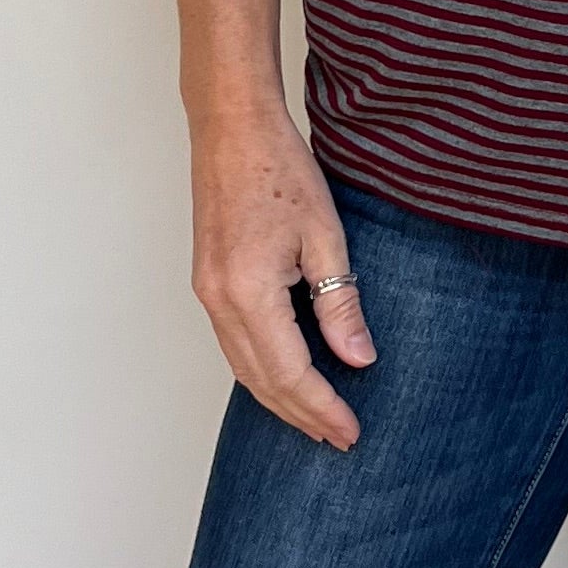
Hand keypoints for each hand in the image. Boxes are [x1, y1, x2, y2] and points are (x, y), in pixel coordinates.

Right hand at [189, 107, 376, 450]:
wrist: (231, 129)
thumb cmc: (278, 169)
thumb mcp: (325, 235)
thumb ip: (340, 301)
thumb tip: (359, 358)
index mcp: (248, 292)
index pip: (289, 372)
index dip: (322, 407)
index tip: (350, 431)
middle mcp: (219, 301)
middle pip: (261, 381)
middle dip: (302, 415)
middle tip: (340, 438)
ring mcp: (208, 294)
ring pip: (243, 367)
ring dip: (279, 399)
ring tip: (317, 421)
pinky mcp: (208, 284)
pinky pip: (234, 345)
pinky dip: (262, 371)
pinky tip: (286, 378)